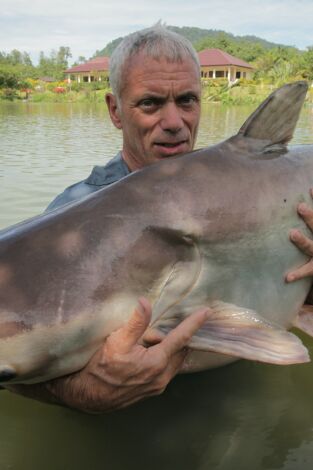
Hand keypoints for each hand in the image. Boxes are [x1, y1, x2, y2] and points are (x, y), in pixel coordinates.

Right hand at [40, 298, 208, 412]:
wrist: (89, 396)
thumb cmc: (101, 367)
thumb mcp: (117, 341)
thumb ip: (135, 322)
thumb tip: (146, 302)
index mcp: (157, 362)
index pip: (181, 338)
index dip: (194, 323)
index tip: (206, 312)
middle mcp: (162, 376)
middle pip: (179, 349)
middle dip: (175, 336)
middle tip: (155, 329)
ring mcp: (158, 385)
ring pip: (173, 360)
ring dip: (168, 348)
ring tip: (147, 341)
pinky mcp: (152, 390)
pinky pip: (166, 370)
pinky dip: (163, 358)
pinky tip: (146, 354)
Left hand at [286, 189, 312, 281]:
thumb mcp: (312, 228)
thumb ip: (311, 218)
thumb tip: (307, 189)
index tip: (310, 189)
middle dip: (311, 217)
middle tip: (300, 206)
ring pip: (312, 247)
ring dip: (303, 241)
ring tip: (292, 233)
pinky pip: (308, 270)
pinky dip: (298, 274)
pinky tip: (287, 277)